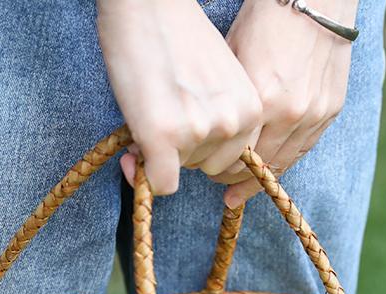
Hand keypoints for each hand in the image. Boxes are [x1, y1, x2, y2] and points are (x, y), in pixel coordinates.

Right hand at [96, 0, 261, 194]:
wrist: (147, 3)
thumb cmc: (178, 35)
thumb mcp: (218, 81)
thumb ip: (216, 119)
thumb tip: (190, 161)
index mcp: (252, 110)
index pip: (232, 160)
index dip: (205, 152)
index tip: (186, 138)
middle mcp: (232, 123)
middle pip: (206, 168)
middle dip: (185, 152)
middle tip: (164, 116)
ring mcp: (198, 132)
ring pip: (180, 172)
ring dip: (163, 154)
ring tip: (152, 113)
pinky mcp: (164, 138)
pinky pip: (159, 183)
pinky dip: (144, 177)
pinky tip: (134, 153)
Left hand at [218, 0, 358, 207]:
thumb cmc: (265, 22)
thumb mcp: (235, 60)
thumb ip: (230, 103)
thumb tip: (213, 135)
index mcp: (263, 102)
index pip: (239, 157)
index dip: (222, 171)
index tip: (211, 176)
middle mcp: (291, 114)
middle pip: (261, 167)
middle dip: (238, 179)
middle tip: (222, 184)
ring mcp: (314, 115)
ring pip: (284, 163)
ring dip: (262, 178)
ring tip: (244, 185)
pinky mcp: (331, 110)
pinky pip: (304, 149)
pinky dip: (285, 160)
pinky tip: (271, 167)